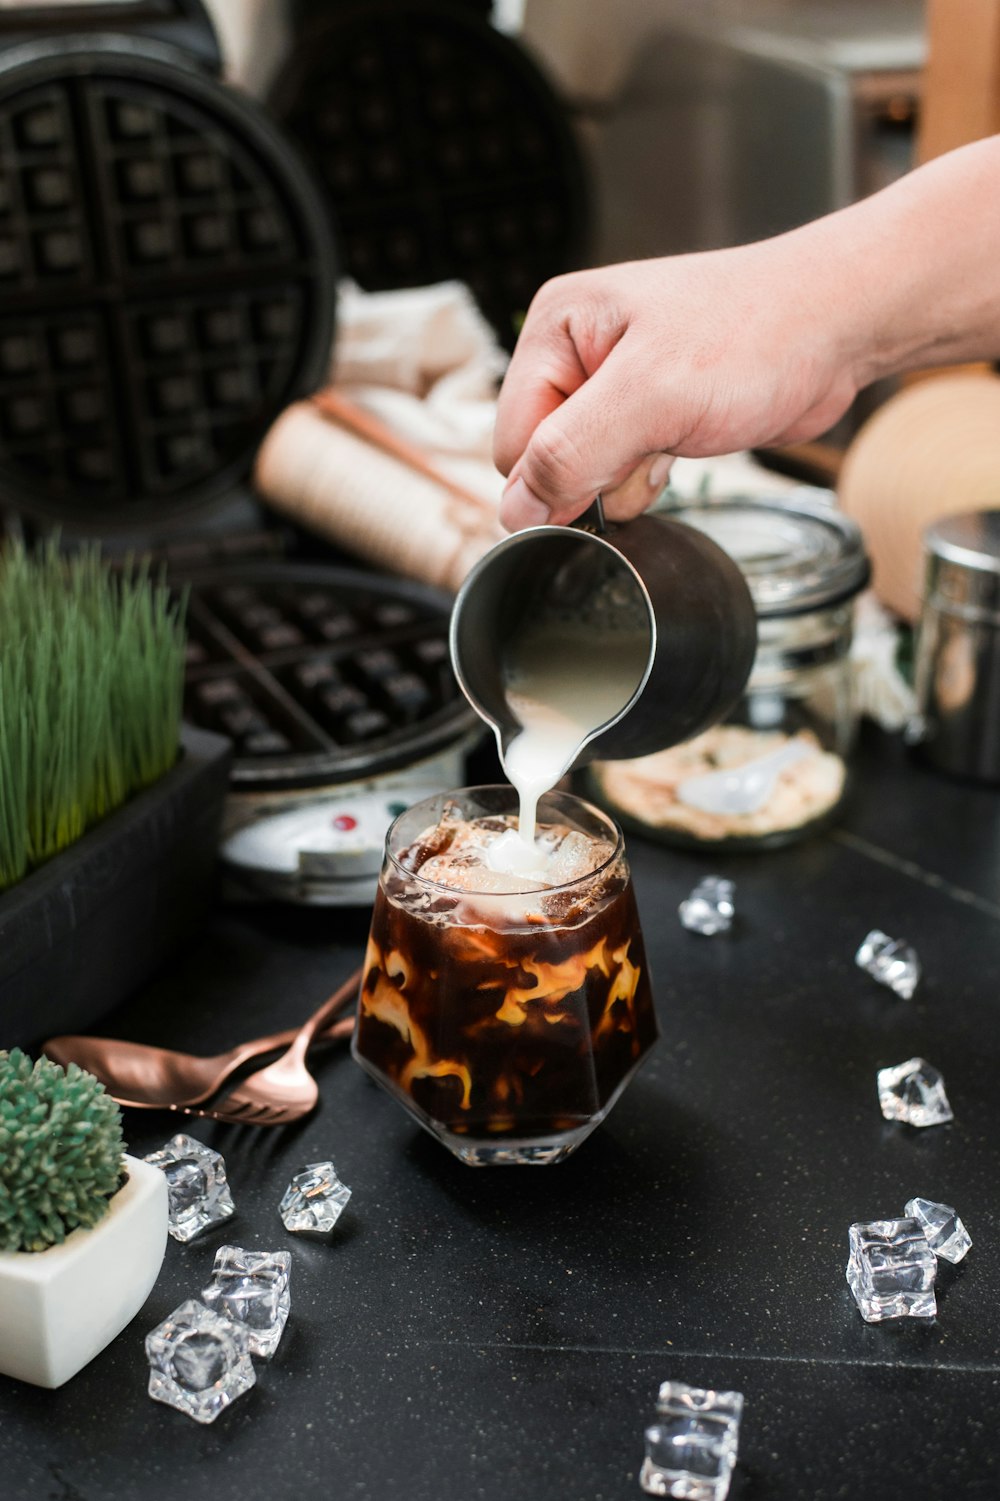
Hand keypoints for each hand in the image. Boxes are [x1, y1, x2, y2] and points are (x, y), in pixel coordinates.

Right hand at [494, 235, 867, 529]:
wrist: (838, 326)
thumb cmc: (758, 336)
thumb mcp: (652, 398)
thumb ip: (571, 453)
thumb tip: (514, 511)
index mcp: (555, 328)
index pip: (511, 441)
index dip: (553, 476)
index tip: (608, 471)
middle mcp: (575, 351)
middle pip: (544, 459)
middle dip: (595, 474)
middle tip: (652, 444)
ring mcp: (612, 384)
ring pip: (585, 472)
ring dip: (628, 477)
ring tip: (676, 434)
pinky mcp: (648, 410)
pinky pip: (620, 470)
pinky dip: (648, 475)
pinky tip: (684, 445)